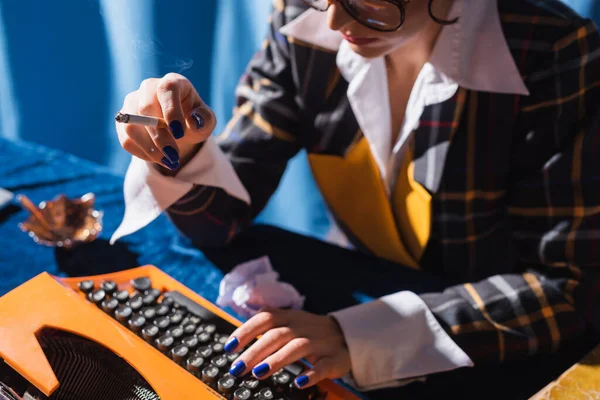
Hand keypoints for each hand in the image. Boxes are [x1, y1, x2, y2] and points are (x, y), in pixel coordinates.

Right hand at [116, 73, 215, 171]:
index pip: (167, 90)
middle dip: (159, 137)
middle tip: (174, 156)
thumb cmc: (194, 120)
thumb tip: (193, 121)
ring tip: (169, 161)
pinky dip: (143, 153)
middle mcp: (148, 88)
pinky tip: (159, 158)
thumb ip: (205, 119)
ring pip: (131, 126)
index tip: (179, 133)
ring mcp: (132, 103)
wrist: (178, 129)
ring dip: (150, 148)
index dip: (171, 111)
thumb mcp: (206, 121)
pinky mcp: (123, 121)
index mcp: (172, 82)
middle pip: (145, 109)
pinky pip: (126, 139)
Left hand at [223, 308, 350, 388]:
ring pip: (298, 347)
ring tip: (259, 373)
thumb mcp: (289, 321)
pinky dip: (311, 374)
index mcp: (290, 317)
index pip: (265, 318)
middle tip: (238, 367)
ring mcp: (320, 342)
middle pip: (278, 335)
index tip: (230, 347)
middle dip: (255, 351)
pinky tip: (299, 382)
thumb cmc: (309, 332)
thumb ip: (265, 324)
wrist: (347, 335)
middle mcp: (304, 326)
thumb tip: (236, 336)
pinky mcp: (335, 359)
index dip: (246, 331)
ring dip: (277, 360)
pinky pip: (323, 366)